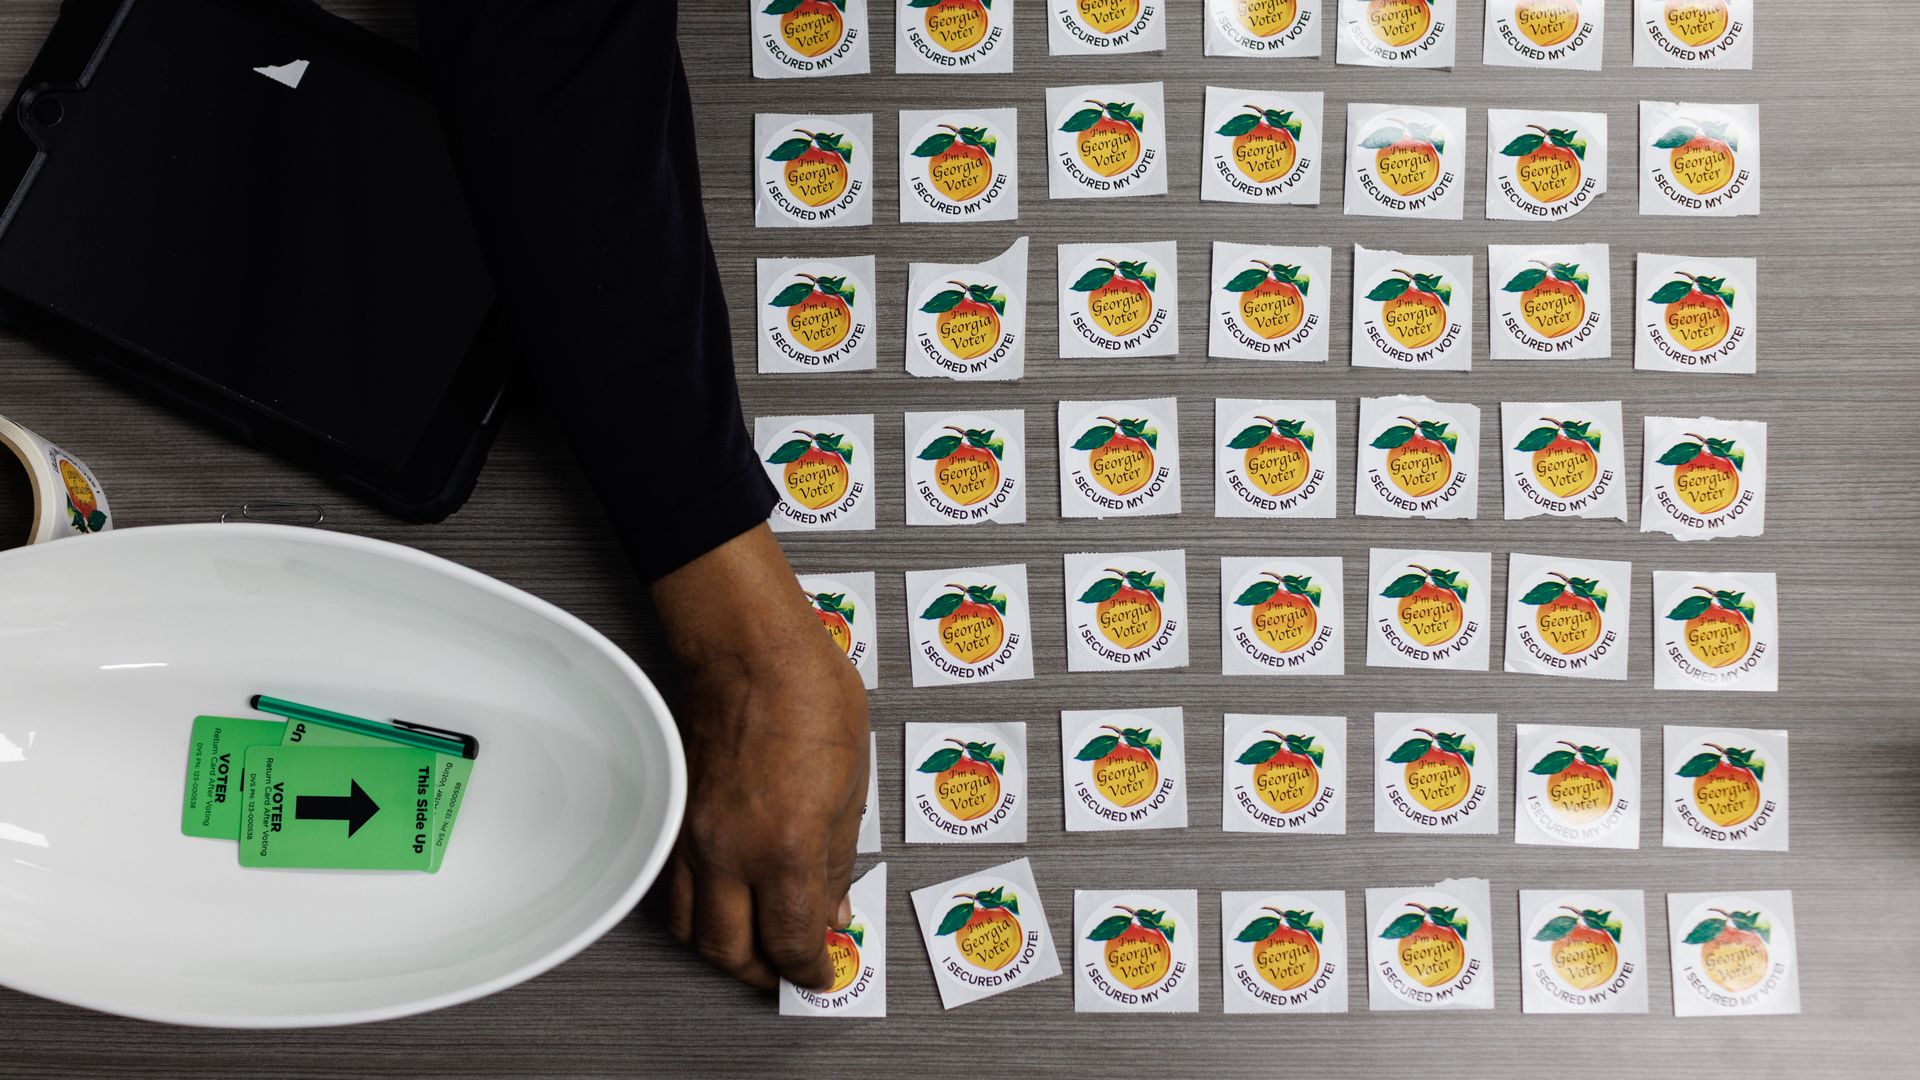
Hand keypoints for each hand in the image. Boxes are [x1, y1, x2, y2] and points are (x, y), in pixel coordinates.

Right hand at [650, 524, 870, 989]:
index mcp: (785, 846)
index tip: (826, 975)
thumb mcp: (851, 784)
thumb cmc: (806, 693)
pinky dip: (698, 913)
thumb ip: (838, 858)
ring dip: (726, 949)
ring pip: (692, 930)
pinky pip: (672, 891)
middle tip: (793, 970)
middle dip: (765, 975)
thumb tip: (835, 909)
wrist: (747, 647)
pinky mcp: (671, 819)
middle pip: (731, 953)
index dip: (813, 972)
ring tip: (759, 943)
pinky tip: (724, 903)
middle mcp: (728, 852)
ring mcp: (690, 837)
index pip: (793, 943)